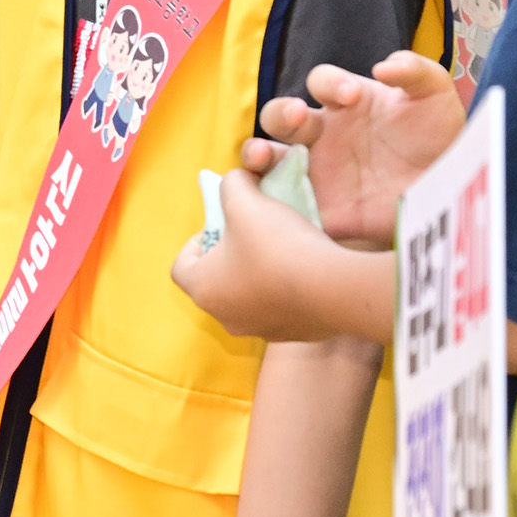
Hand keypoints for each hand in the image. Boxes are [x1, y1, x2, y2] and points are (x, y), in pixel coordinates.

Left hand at [172, 168, 392, 344]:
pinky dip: (287, 290)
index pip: (182, 266)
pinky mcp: (295, 335)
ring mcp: (261, 331)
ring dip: (258, 274)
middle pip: (216, 281)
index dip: (197, 240)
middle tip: (251, 233)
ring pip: (250, 297)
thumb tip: (235, 180)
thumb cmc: (276, 244)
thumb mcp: (244, 200)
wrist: (334, 287)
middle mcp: (226, 317)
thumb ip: (231, 184)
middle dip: (230, 255)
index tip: (220, 225)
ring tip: (281, 249)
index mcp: (204, 290)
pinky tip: (306, 269)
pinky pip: (282, 309)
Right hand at [250, 52, 463, 248]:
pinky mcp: (320, 208)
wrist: (449, 192)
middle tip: (298, 114)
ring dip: (257, 153)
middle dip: (281, 112)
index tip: (351, 94)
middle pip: (280, 116)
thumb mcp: (436, 96)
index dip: (330, 82)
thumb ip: (416, 71)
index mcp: (345, 101)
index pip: (321, 81)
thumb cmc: (437, 138)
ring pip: (267, 158)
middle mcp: (322, 133)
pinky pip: (283, 205)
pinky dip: (269, 202)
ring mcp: (315, 170)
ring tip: (263, 157)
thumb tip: (384, 66)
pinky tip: (274, 204)